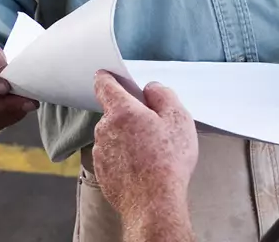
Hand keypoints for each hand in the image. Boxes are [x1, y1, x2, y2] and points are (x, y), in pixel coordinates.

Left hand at [92, 73, 197, 228]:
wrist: (154, 203)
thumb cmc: (168, 161)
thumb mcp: (178, 118)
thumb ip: (163, 95)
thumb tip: (151, 89)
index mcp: (121, 111)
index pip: (104, 84)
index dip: (109, 77)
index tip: (111, 75)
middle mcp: (104, 129)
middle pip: (114, 113)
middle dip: (131, 115)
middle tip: (155, 127)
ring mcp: (100, 152)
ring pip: (114, 136)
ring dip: (128, 138)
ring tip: (152, 153)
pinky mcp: (102, 172)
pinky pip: (113, 156)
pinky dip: (125, 158)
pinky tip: (143, 167)